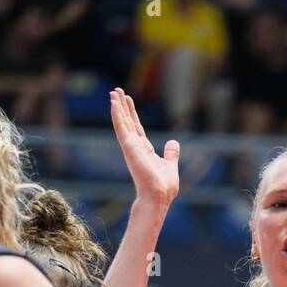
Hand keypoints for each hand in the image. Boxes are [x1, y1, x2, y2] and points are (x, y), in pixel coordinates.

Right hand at [109, 87, 179, 206]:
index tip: (128, 100)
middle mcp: (134, 147)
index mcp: (144, 150)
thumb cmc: (163, 186)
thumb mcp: (170, 165)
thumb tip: (173, 143)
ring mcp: (130, 146)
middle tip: (117, 90)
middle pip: (127, 121)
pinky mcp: (128, 147)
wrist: (159, 195)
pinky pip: (121, 126)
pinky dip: (117, 114)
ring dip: (117, 106)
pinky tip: (113, 102)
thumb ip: (171, 153)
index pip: (136, 127)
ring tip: (113, 92)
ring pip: (122, 122)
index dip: (132, 113)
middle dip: (123, 106)